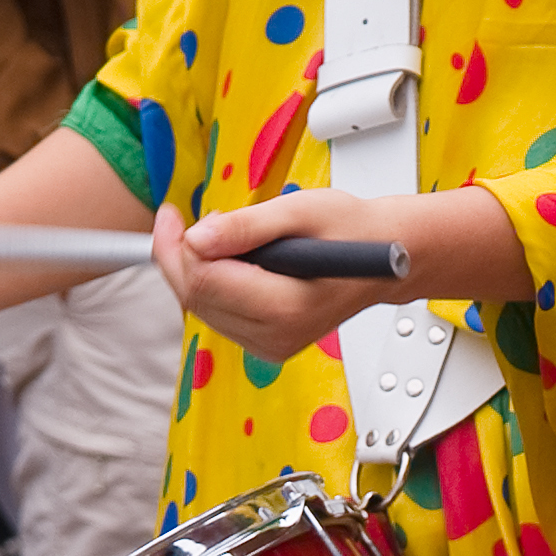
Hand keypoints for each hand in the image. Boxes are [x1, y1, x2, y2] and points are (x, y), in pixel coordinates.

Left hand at [162, 191, 406, 360]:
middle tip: (184, 221)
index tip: (170, 215)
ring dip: (197, 270)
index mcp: (286, 305)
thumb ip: (246, 226)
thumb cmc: (351, 229)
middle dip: (181, 257)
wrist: (384, 258)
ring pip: (203, 309)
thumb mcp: (298, 210)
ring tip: (221, 237)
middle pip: (197, 299)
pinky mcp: (269, 345)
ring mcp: (273, 345)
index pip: (204, 282)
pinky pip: (220, 316)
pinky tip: (230, 262)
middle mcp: (278, 334)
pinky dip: (214, 286)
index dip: (177, 246)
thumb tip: (196, 239)